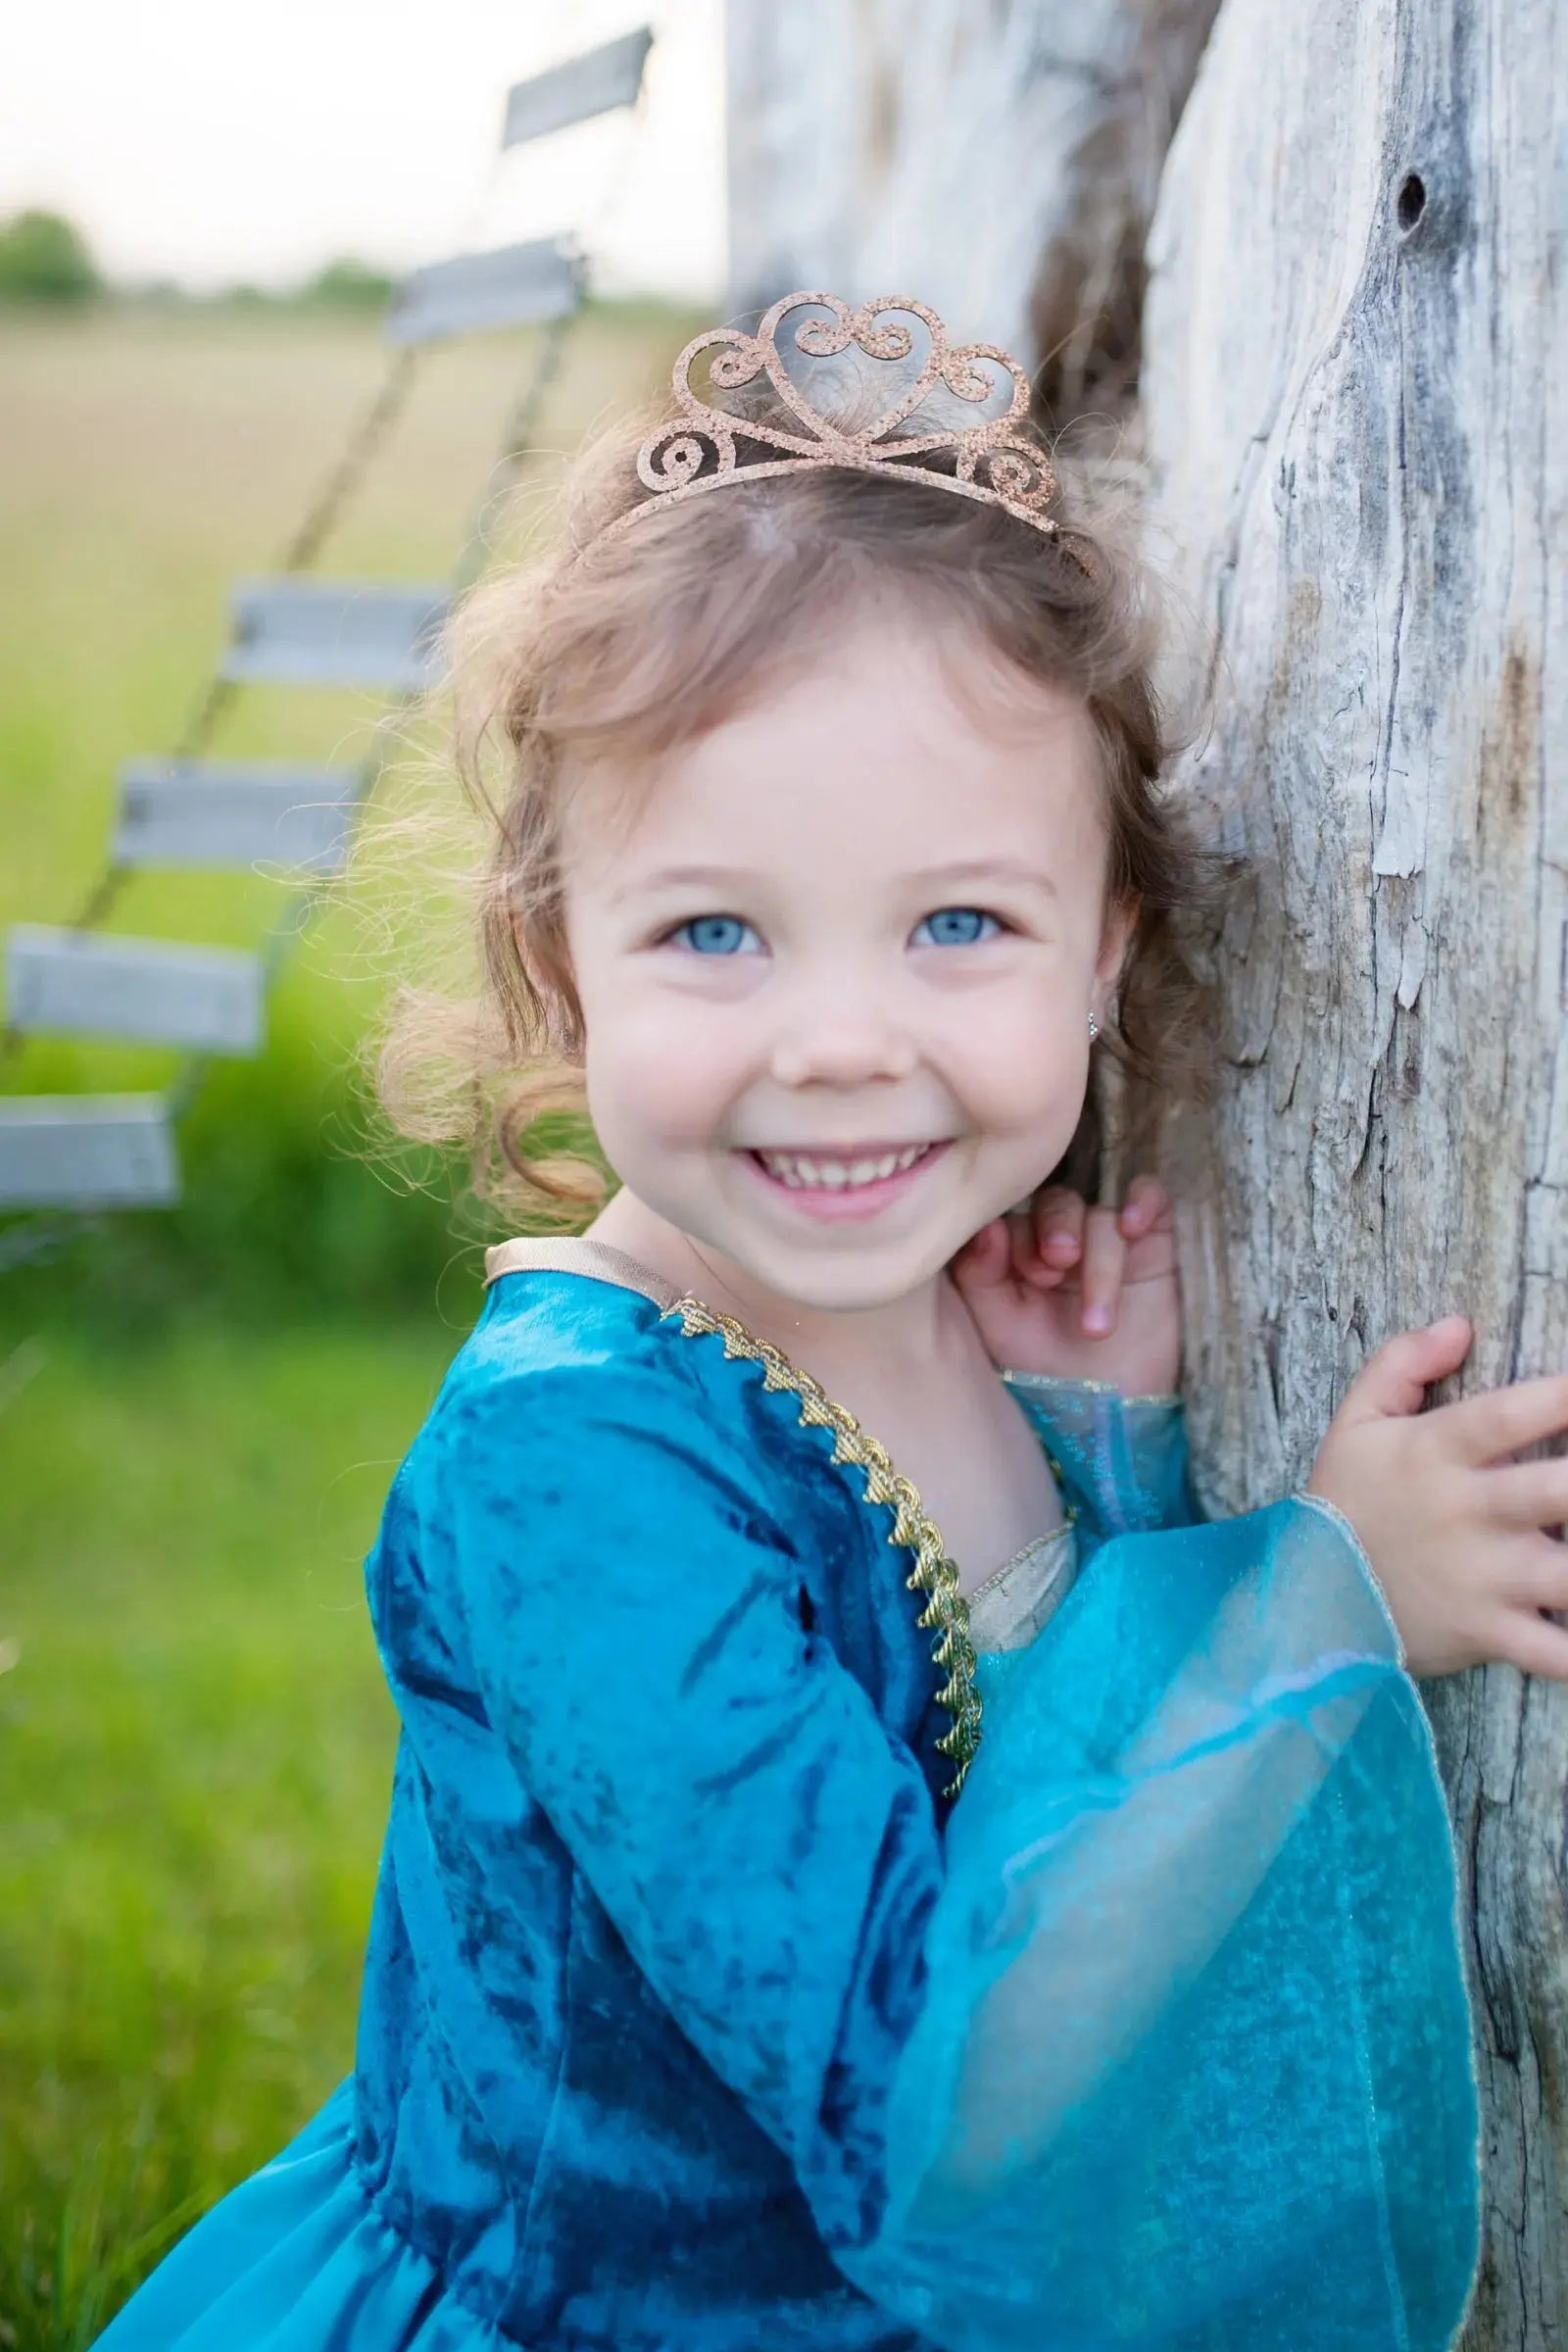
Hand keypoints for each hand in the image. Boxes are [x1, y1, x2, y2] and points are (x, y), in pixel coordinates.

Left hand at [950, 1174, 1181, 1395]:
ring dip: (1101, 1264)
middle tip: (1059, 1266)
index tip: (1032, 1277)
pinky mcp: (1154, 1240)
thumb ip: (979, 1274)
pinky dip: (1144, 1201)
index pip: (1016, 1214)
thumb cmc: (1045, 1367)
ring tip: (1097, 1326)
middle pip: (1058, 1203)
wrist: (1107, 1409)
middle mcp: (1061, 1234)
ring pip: (1102, 1217)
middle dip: (1058, 1229)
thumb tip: (987, 1226)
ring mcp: (1107, 1235)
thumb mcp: (999, 1327)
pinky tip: (1134, 1225)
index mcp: (1017, 1247)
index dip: (1021, 1238)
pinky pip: (1151, 1195)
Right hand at [1308, 1317, 1567, 1678]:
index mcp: (1436, 1455)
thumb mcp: (1355, 1422)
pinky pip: (1552, 1654)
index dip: (1562, 1397)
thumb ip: (1401, 1363)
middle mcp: (1468, 1513)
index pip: (1506, 1415)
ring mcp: (1483, 1578)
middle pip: (1555, 1491)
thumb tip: (1458, 1325)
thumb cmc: (1345, 1503)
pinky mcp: (1489, 1632)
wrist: (1306, 1598)